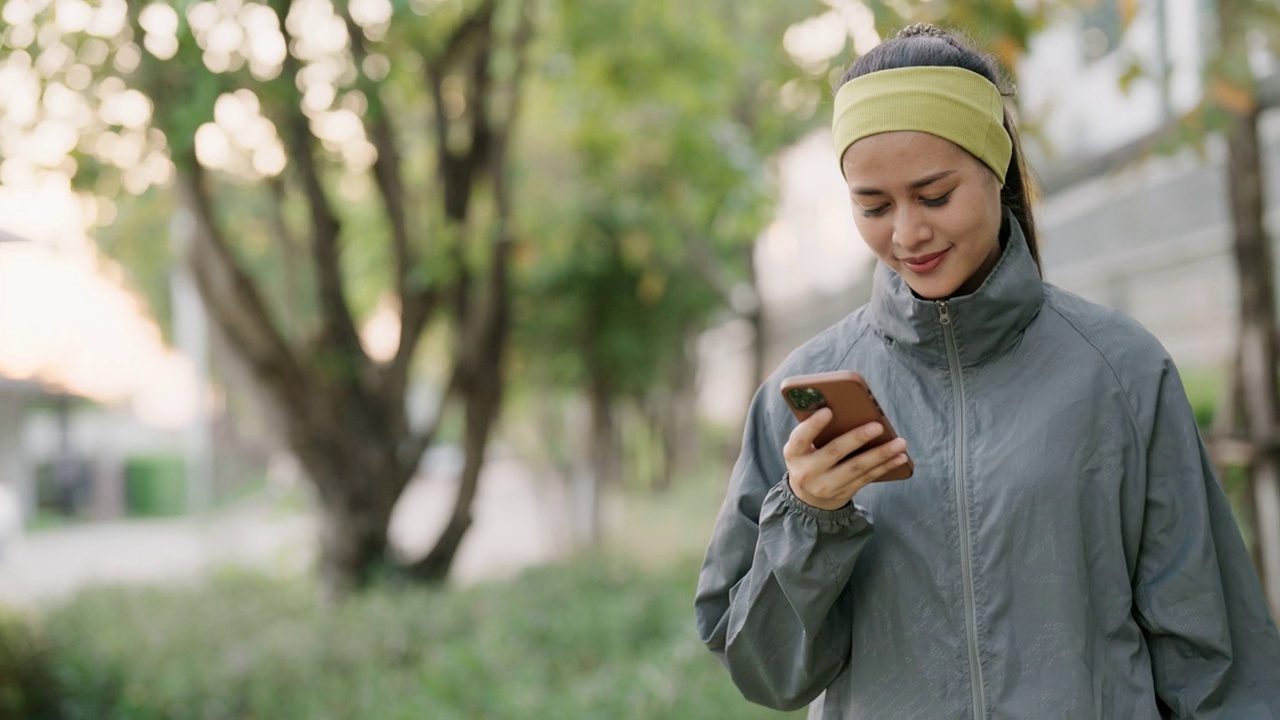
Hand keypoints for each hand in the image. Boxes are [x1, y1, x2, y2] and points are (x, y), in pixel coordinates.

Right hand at [783, 408, 909, 509]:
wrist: (808, 496)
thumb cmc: (809, 458)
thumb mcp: (803, 447)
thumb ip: (816, 431)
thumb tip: (846, 408)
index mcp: (794, 453)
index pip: (801, 438)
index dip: (813, 425)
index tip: (828, 411)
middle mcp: (808, 471)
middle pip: (835, 452)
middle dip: (858, 438)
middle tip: (878, 426)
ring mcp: (826, 485)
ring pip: (857, 468)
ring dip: (881, 454)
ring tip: (900, 443)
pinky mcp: (844, 493)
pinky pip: (867, 478)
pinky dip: (886, 466)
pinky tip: (900, 457)